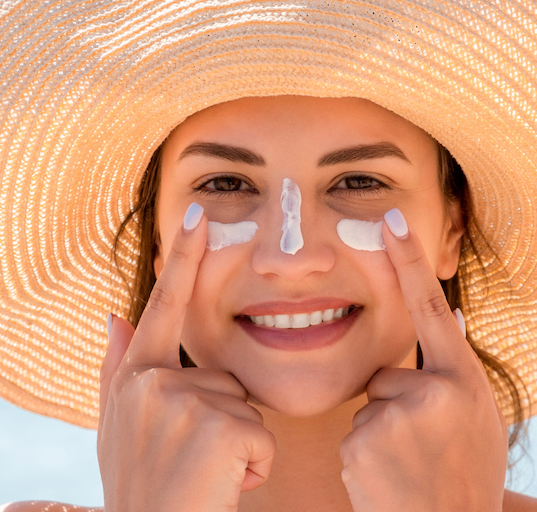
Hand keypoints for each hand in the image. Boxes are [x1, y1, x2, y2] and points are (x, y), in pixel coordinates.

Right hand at [97, 204, 274, 511]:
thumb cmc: (142, 484)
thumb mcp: (120, 426)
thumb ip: (119, 365)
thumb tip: (115, 314)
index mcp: (137, 377)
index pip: (165, 304)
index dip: (182, 258)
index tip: (197, 213)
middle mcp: (154, 383)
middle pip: (222, 375)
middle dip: (221, 415)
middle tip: (192, 456)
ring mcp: (185, 404)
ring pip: (242, 406)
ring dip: (235, 441)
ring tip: (205, 472)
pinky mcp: (218, 429)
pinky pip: (259, 435)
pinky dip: (252, 463)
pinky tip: (223, 482)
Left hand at [339, 209, 507, 511]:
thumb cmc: (466, 474)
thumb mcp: (478, 417)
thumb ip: (456, 368)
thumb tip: (445, 315)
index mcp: (463, 380)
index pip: (429, 306)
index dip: (410, 260)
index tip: (391, 219)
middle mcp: (434, 392)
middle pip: (387, 374)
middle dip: (395, 403)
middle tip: (420, 444)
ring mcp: (397, 417)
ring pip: (370, 403)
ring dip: (381, 429)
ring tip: (408, 462)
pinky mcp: (364, 442)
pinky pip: (354, 430)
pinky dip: (366, 450)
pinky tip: (389, 475)